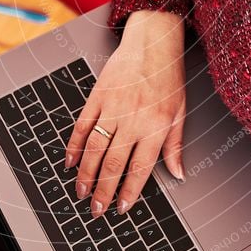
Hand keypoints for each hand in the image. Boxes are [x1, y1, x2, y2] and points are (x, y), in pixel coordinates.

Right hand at [65, 10, 185, 218]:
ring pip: (95, 148)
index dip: (129, 191)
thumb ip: (176, 145)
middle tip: (96, 209)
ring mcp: (112, 107)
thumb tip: (178, 173)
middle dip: (103, 190)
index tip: (122, 207)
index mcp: (156, 125)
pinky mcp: (97, 96)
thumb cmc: (169, 76)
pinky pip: (82, 125)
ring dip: (86, 173)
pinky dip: (74, 145)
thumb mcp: (181, 112)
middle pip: (114, 163)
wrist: (153, 42)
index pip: (140, 167)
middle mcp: (133, 119)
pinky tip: (70, 161)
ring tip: (81, 191)